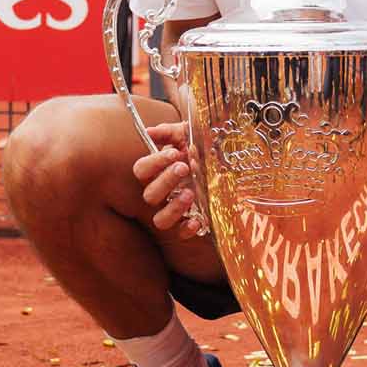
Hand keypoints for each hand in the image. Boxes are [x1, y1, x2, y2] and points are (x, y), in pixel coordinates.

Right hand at [133, 122, 204, 239]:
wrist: (226, 160)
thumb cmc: (201, 146)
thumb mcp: (187, 134)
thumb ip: (168, 132)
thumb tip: (149, 132)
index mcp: (157, 171)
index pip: (141, 170)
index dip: (154, 162)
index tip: (175, 153)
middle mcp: (163, 192)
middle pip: (150, 195)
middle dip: (166, 181)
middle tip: (184, 168)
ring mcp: (176, 209)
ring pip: (160, 220)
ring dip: (173, 208)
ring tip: (190, 193)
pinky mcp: (190, 222)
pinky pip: (181, 234)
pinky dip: (187, 229)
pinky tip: (198, 219)